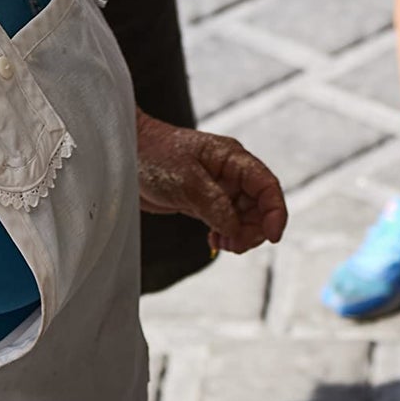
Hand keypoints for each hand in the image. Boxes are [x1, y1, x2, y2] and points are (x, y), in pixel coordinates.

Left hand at [135, 112, 287, 254]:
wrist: (124, 154)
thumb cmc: (153, 155)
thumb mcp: (186, 180)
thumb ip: (215, 205)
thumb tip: (236, 229)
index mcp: (232, 159)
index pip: (267, 186)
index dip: (275, 213)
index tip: (272, 237)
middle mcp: (230, 173)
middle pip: (260, 207)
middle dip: (253, 230)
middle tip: (233, 246)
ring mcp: (219, 188)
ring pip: (244, 218)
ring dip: (239, 236)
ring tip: (221, 244)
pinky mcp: (205, 202)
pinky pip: (227, 222)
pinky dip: (226, 235)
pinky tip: (214, 241)